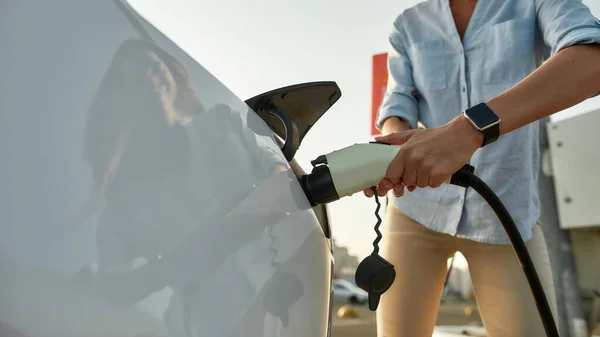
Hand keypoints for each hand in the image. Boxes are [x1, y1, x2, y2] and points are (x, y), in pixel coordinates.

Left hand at [368, 115, 482, 196]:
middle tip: (424, 165)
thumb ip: (394, 138)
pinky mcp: (439, 174)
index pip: (391, 174)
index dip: (396, 178)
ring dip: (426, 178)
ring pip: (419, 184)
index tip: (402, 177)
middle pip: (406, 181)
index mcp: (405, 151)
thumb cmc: (437, 136)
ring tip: (433, 164)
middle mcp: (414, 160)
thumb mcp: (413, 134)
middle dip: (414, 177)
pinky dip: (436, 180)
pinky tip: (440, 168)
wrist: (461, 134)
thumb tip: (376, 140)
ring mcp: (426, 167)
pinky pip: (432, 185)